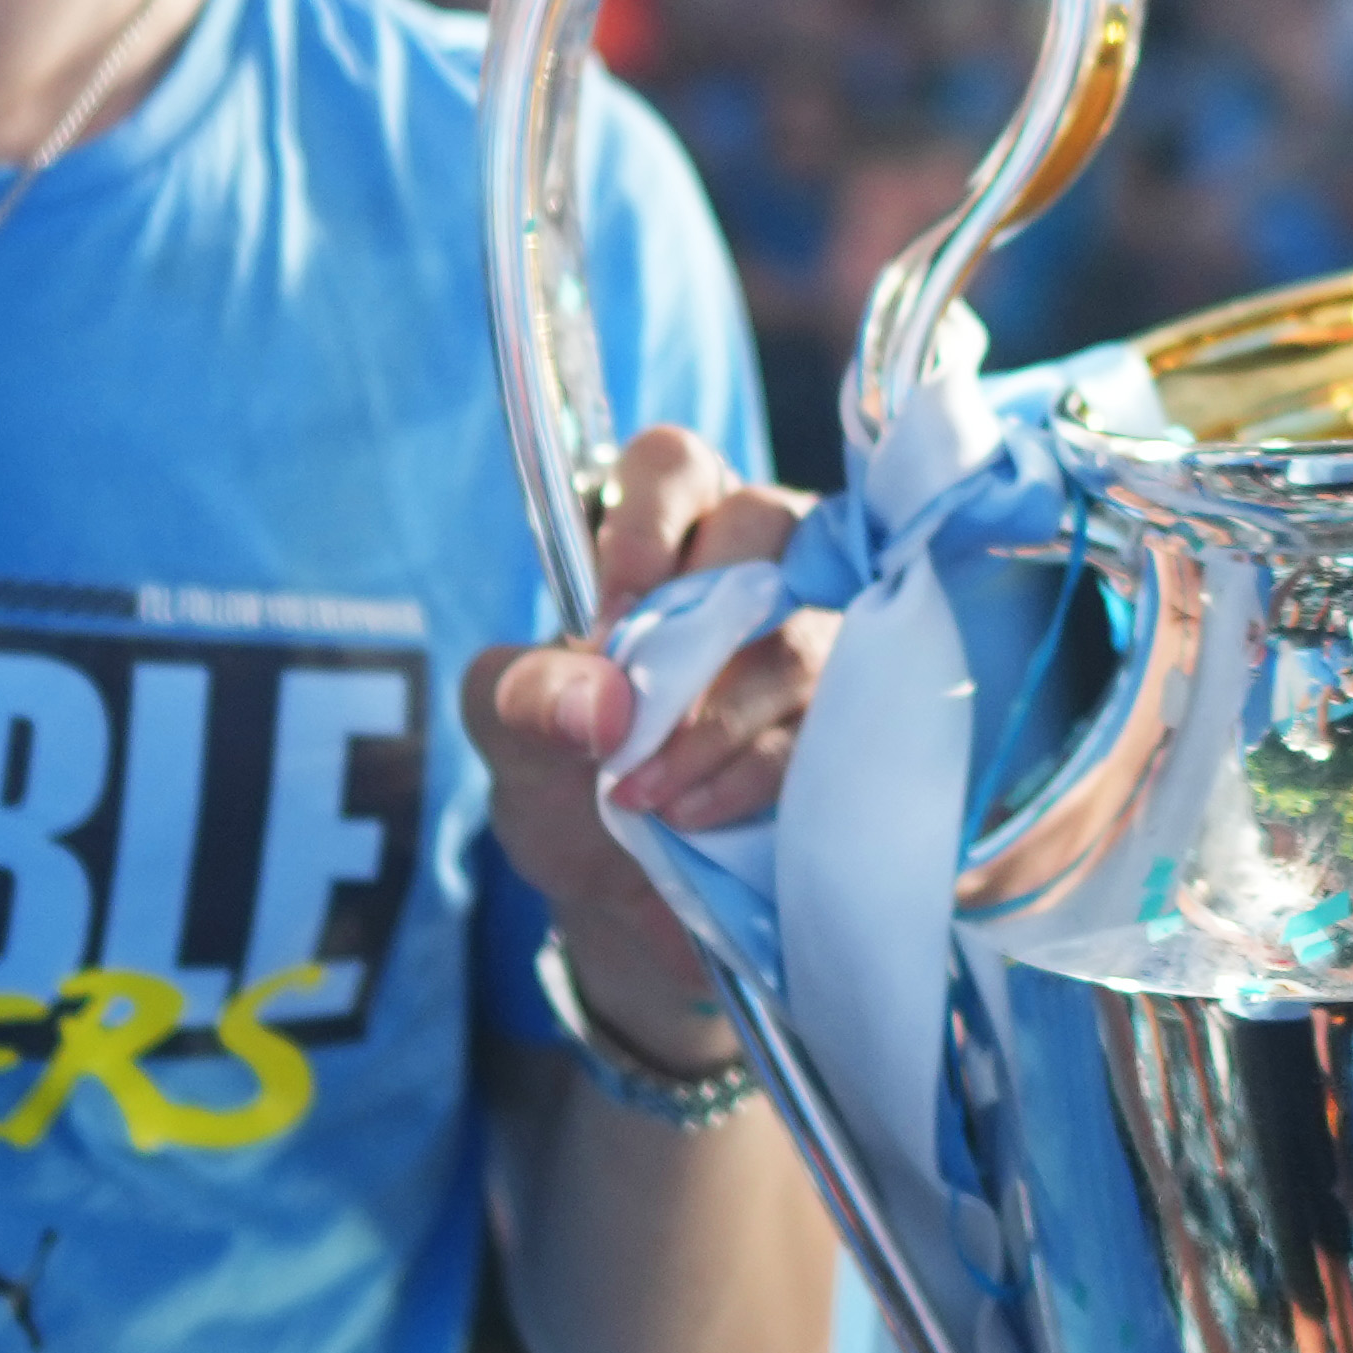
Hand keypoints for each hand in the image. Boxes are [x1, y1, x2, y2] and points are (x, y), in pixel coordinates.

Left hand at [461, 428, 821, 1066]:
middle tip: (633, 715)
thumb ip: (526, 696)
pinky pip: (822, 727)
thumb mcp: (506, 730)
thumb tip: (600, 701)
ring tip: (639, 789)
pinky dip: (750, 773)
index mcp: (662, 525)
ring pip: (795, 638)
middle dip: (696, 623)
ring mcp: (815, 634)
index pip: (670, 465)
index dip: (644, 523)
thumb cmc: (563, 768)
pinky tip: (691, 812)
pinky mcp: (846, 719)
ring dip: (712, 720)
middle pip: (763, 528)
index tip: (609, 620)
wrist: (619, 888)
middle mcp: (753, 559)